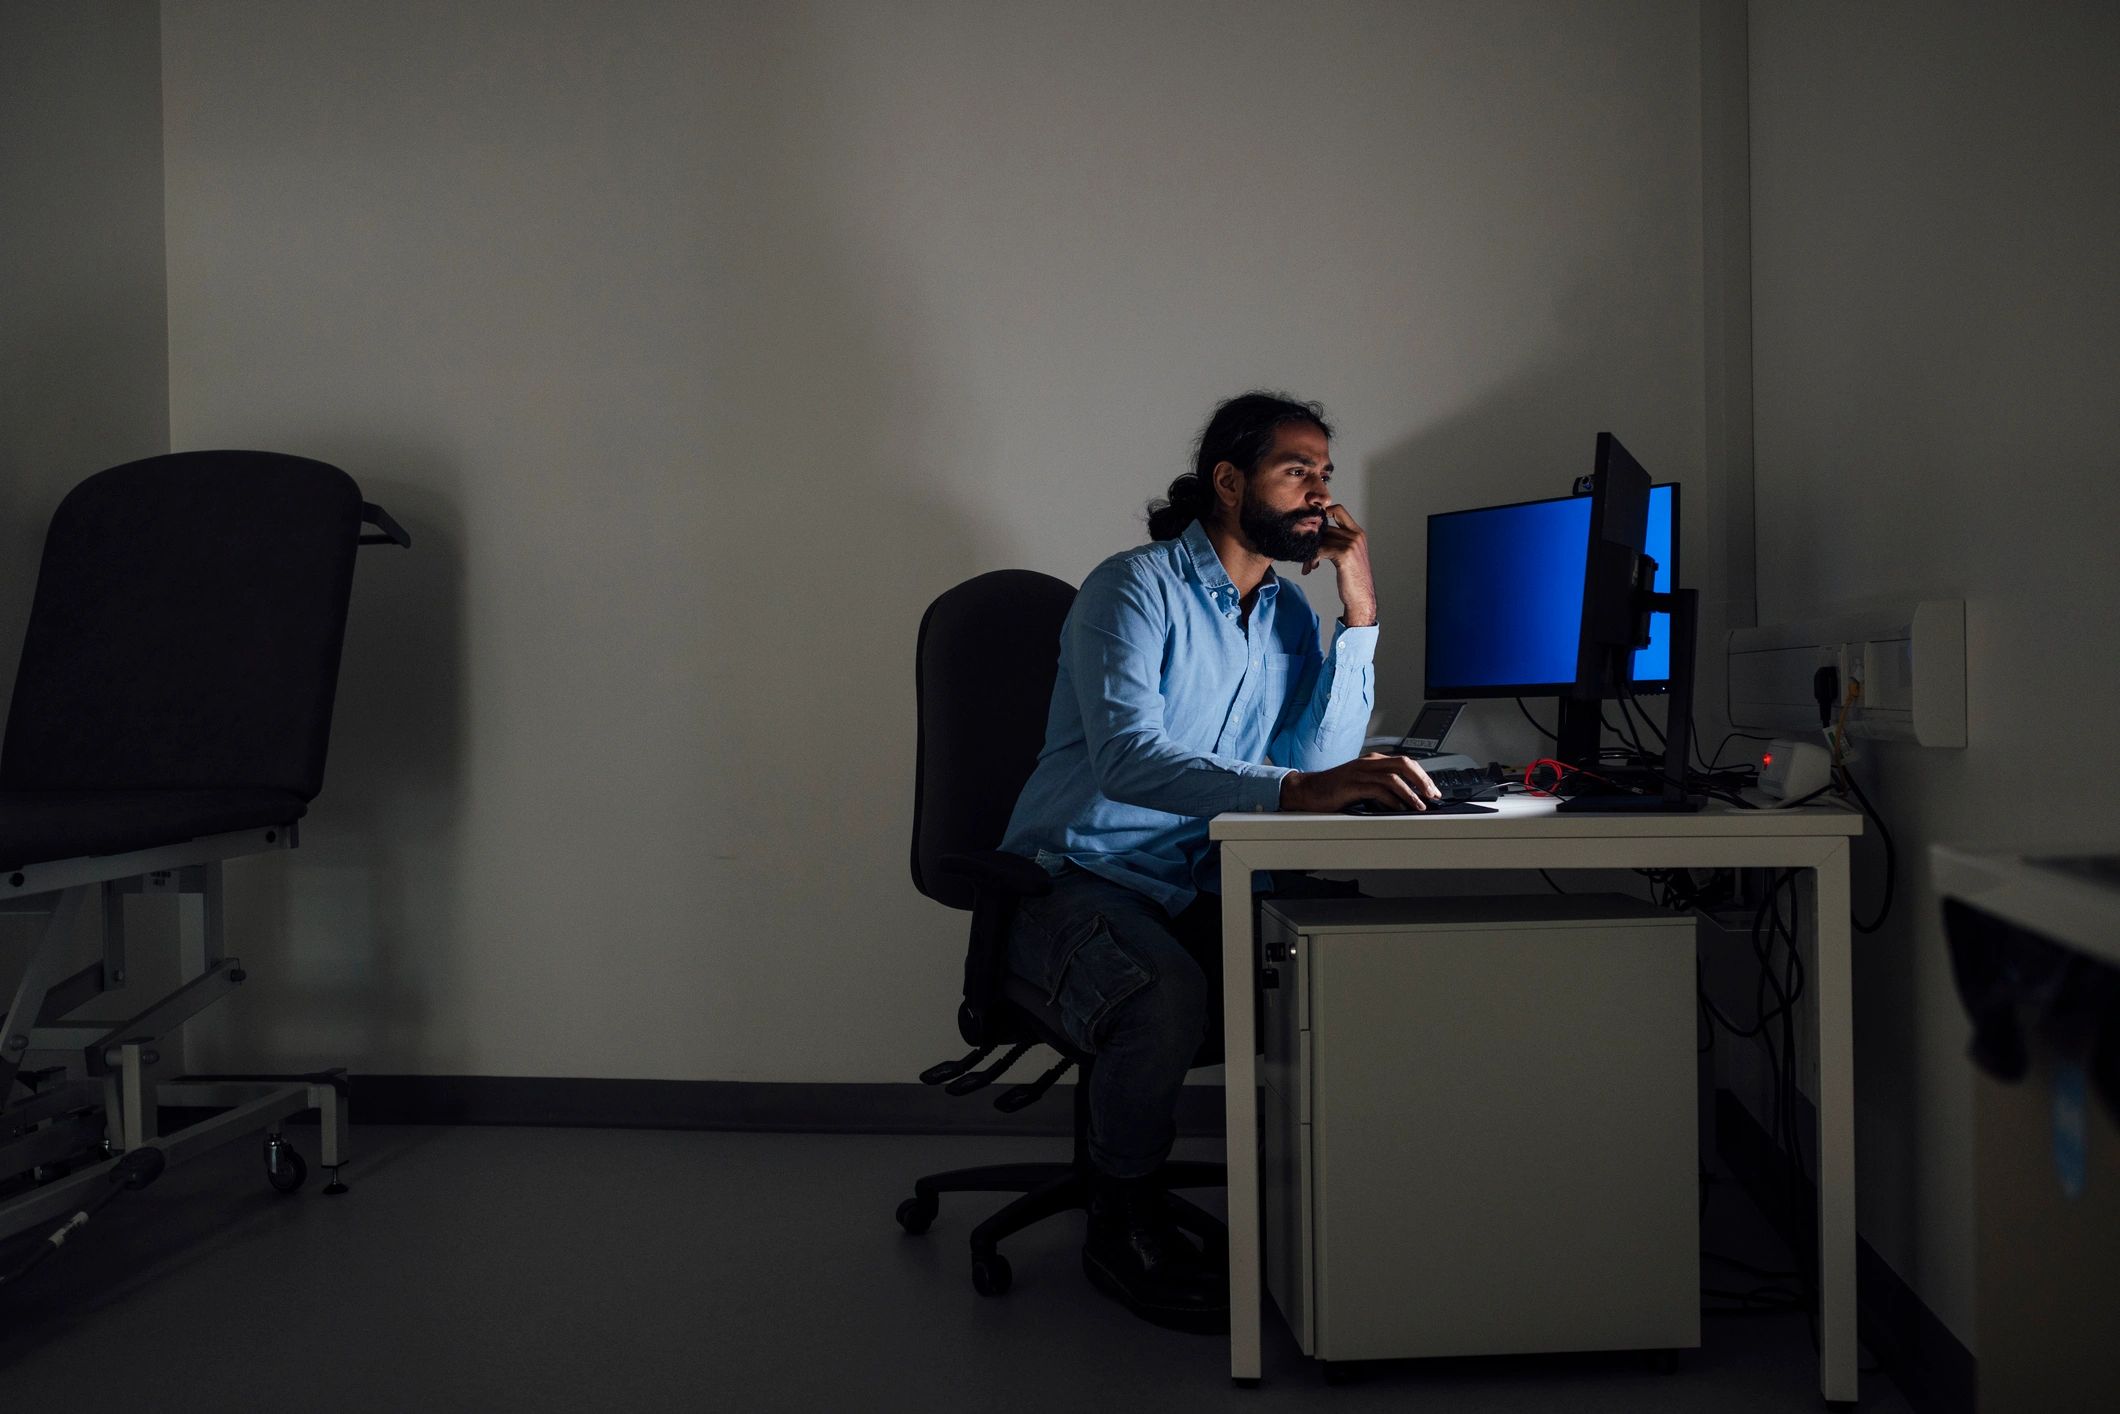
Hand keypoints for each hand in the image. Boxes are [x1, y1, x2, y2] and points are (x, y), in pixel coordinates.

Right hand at [1281, 753, 1439, 811]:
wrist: (1308, 790)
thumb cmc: (1335, 789)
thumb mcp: (1363, 784)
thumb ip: (1382, 787)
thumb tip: (1406, 800)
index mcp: (1373, 761)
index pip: (1405, 762)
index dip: (1422, 775)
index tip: (1433, 790)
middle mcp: (1369, 763)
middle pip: (1404, 764)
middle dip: (1422, 779)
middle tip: (1433, 795)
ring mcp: (1360, 772)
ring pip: (1394, 776)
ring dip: (1411, 792)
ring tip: (1420, 805)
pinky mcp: (1352, 784)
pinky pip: (1378, 789)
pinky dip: (1392, 800)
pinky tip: (1399, 809)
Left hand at [1302, 502, 1376, 625]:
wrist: (1361, 598)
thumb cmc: (1352, 579)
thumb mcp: (1347, 556)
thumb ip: (1337, 541)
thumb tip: (1315, 534)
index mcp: (1358, 533)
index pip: (1338, 510)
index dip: (1322, 513)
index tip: (1310, 527)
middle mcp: (1356, 535)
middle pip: (1324, 526)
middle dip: (1311, 539)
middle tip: (1303, 552)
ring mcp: (1351, 544)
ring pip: (1320, 539)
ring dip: (1309, 551)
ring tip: (1307, 565)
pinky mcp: (1344, 554)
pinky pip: (1319, 550)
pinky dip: (1311, 559)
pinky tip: (1310, 569)